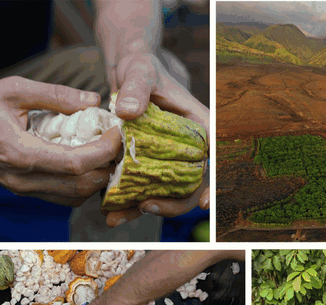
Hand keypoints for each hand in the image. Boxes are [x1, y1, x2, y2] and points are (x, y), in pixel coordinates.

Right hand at [0, 76, 120, 205]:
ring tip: (106, 153)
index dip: (104, 151)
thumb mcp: (15, 89)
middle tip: (118, 144)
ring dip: (96, 179)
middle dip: (106, 167)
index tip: (117, 134)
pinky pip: (61, 197)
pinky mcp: (23, 191)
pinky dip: (81, 184)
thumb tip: (93, 101)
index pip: (75, 164)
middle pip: (80, 186)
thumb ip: (56, 96)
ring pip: (73, 197)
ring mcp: (21, 190)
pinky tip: (87, 162)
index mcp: (19, 153)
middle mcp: (21, 180)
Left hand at [104, 53, 209, 226]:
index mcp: (198, 126)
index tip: (205, 203)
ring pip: (166, 192)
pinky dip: (128, 203)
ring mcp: (167, 158)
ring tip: (117, 217)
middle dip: (173, 203)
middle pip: (192, 184)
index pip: (215, 156)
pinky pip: (143, 189)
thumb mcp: (139, 72)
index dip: (215, 183)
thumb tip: (128, 111)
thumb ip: (135, 89)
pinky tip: (109, 213)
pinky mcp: (146, 164)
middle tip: (147, 206)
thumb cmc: (142, 67)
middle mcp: (186, 147)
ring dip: (145, 209)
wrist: (126, 70)